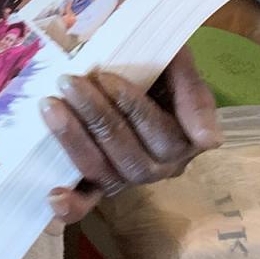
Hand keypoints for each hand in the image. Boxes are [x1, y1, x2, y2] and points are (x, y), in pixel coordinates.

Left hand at [41, 47, 219, 227]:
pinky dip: (73, 204)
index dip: (131, 107)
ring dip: (75, 141)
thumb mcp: (178, 61)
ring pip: (105, 173)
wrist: (129, 54)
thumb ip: (194, 95)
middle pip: (131, 158)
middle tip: (69, 82)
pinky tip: (54, 196)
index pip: (161, 136)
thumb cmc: (156, 58)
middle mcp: (159, 167)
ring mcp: (127, 176)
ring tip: (51, 106)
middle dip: (97, 118)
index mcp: (183, 141)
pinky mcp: (99, 181)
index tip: (104, 75)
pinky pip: (88, 200)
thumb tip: (209, 141)